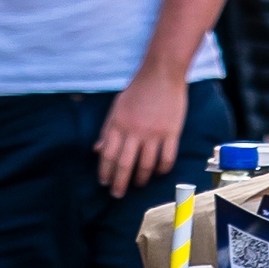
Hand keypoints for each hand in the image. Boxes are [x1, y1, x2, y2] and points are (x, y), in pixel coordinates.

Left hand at [97, 68, 189, 196]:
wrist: (162, 73)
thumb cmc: (138, 89)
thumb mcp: (117, 106)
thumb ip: (107, 129)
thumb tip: (97, 150)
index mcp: (118, 123)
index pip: (108, 154)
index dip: (104, 171)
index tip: (104, 183)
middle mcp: (134, 130)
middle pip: (125, 164)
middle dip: (119, 183)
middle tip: (117, 194)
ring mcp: (154, 133)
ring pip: (146, 165)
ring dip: (140, 179)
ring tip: (138, 184)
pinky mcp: (171, 132)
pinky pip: (167, 158)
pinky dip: (162, 169)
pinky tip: (158, 173)